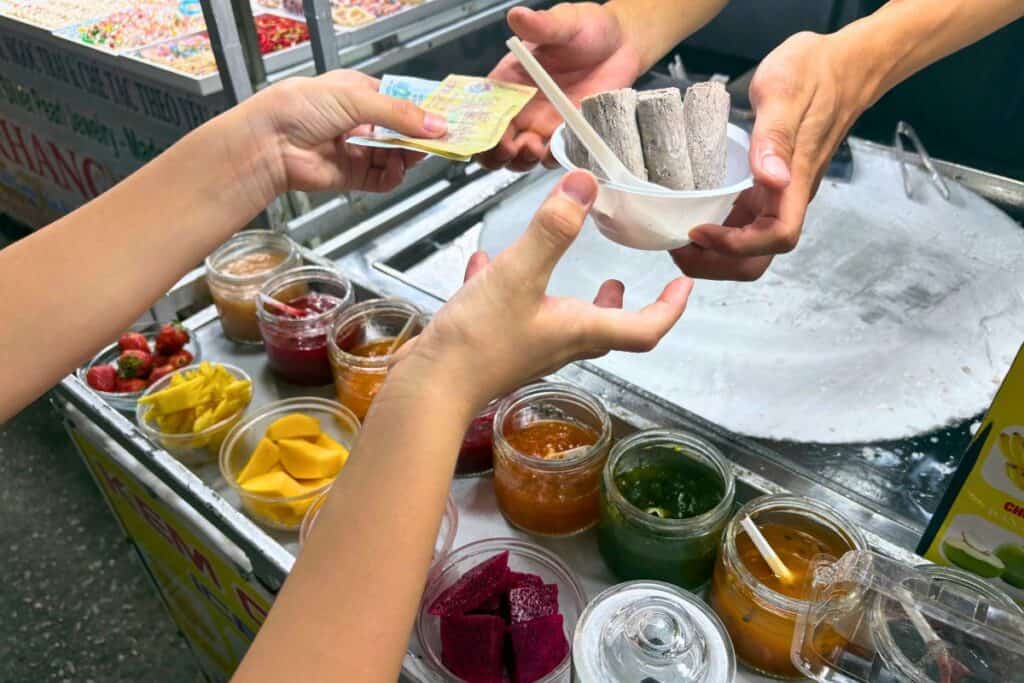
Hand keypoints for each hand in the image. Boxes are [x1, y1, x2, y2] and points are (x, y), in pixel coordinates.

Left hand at [247, 70, 446, 196]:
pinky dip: (392, 177)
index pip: (400, 101)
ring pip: (395, 156)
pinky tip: (395, 171)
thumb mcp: (356, 98)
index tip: (444, 119)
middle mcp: (359, 121)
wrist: (268, 143)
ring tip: (413, 156)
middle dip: (419, 137)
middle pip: (401, 131)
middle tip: (439, 141)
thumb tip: (435, 124)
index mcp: (359, 93)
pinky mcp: (352, 175)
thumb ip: (399, 113)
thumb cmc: (298, 107)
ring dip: (407, 157)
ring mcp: (356, 149)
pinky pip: (382, 178)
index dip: (422, 111)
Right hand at [398, 170, 692, 408]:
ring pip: (559, 324)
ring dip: (570, 299)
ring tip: (571, 275)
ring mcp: (525, 350)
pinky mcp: (493, 348)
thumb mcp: (519, 275)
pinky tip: (484, 266)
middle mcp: (559, 345)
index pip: (644, 328)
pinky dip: (508, 289)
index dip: (670, 308)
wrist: (429, 390)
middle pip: (603, 330)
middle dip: (618, 305)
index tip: (683, 284)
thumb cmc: (479, 340)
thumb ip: (553, 230)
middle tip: (620, 279)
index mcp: (578, 331)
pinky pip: (511, 315)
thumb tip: (586, 184)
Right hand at [477, 3, 641, 171]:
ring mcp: (543, 126)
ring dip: (521, 160)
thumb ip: (542, 24)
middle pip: (495, 143)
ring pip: (519, 158)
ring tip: (532, 148)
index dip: (478, 125)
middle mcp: (522, 109)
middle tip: (508, 147)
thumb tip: (518, 16)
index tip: (484, 131)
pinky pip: (552, 157)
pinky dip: (550, 159)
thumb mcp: (564, 23)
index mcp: (509, 82)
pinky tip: (555, 148)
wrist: (623, 44)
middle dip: (495, 153)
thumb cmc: (588, 30)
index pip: (482, 109)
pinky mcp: (566, 136)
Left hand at [671, 32, 868, 279]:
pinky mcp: (769, 189)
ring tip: (678, 241)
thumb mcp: (784, 92)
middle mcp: (789, 196)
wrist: (843, 65)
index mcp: (796, 182)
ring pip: (751, 247)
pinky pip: (745, 224)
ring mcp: (779, 195)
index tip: (698, 229)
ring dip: (714, 255)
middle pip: (760, 257)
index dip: (736, 245)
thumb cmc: (814, 72)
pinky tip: (691, 219)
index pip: (776, 237)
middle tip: (677, 249)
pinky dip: (718, 232)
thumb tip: (771, 180)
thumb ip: (774, 138)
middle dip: (717, 264)